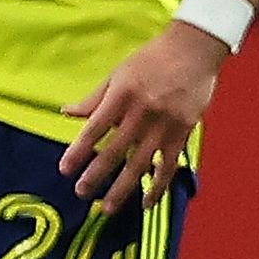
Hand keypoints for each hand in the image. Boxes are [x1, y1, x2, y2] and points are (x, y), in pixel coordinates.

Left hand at [61, 21, 226, 212]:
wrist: (194, 50)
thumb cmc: (151, 59)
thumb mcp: (117, 74)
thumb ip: (93, 98)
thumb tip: (66, 113)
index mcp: (121, 96)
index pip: (94, 129)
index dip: (78, 151)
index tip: (65, 169)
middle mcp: (142, 113)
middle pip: (115, 151)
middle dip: (96, 175)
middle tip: (80, 193)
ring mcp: (164, 125)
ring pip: (140, 164)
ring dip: (123, 188)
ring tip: (108, 207)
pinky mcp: (183, 132)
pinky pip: (169, 165)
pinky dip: (157, 185)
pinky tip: (146, 201)